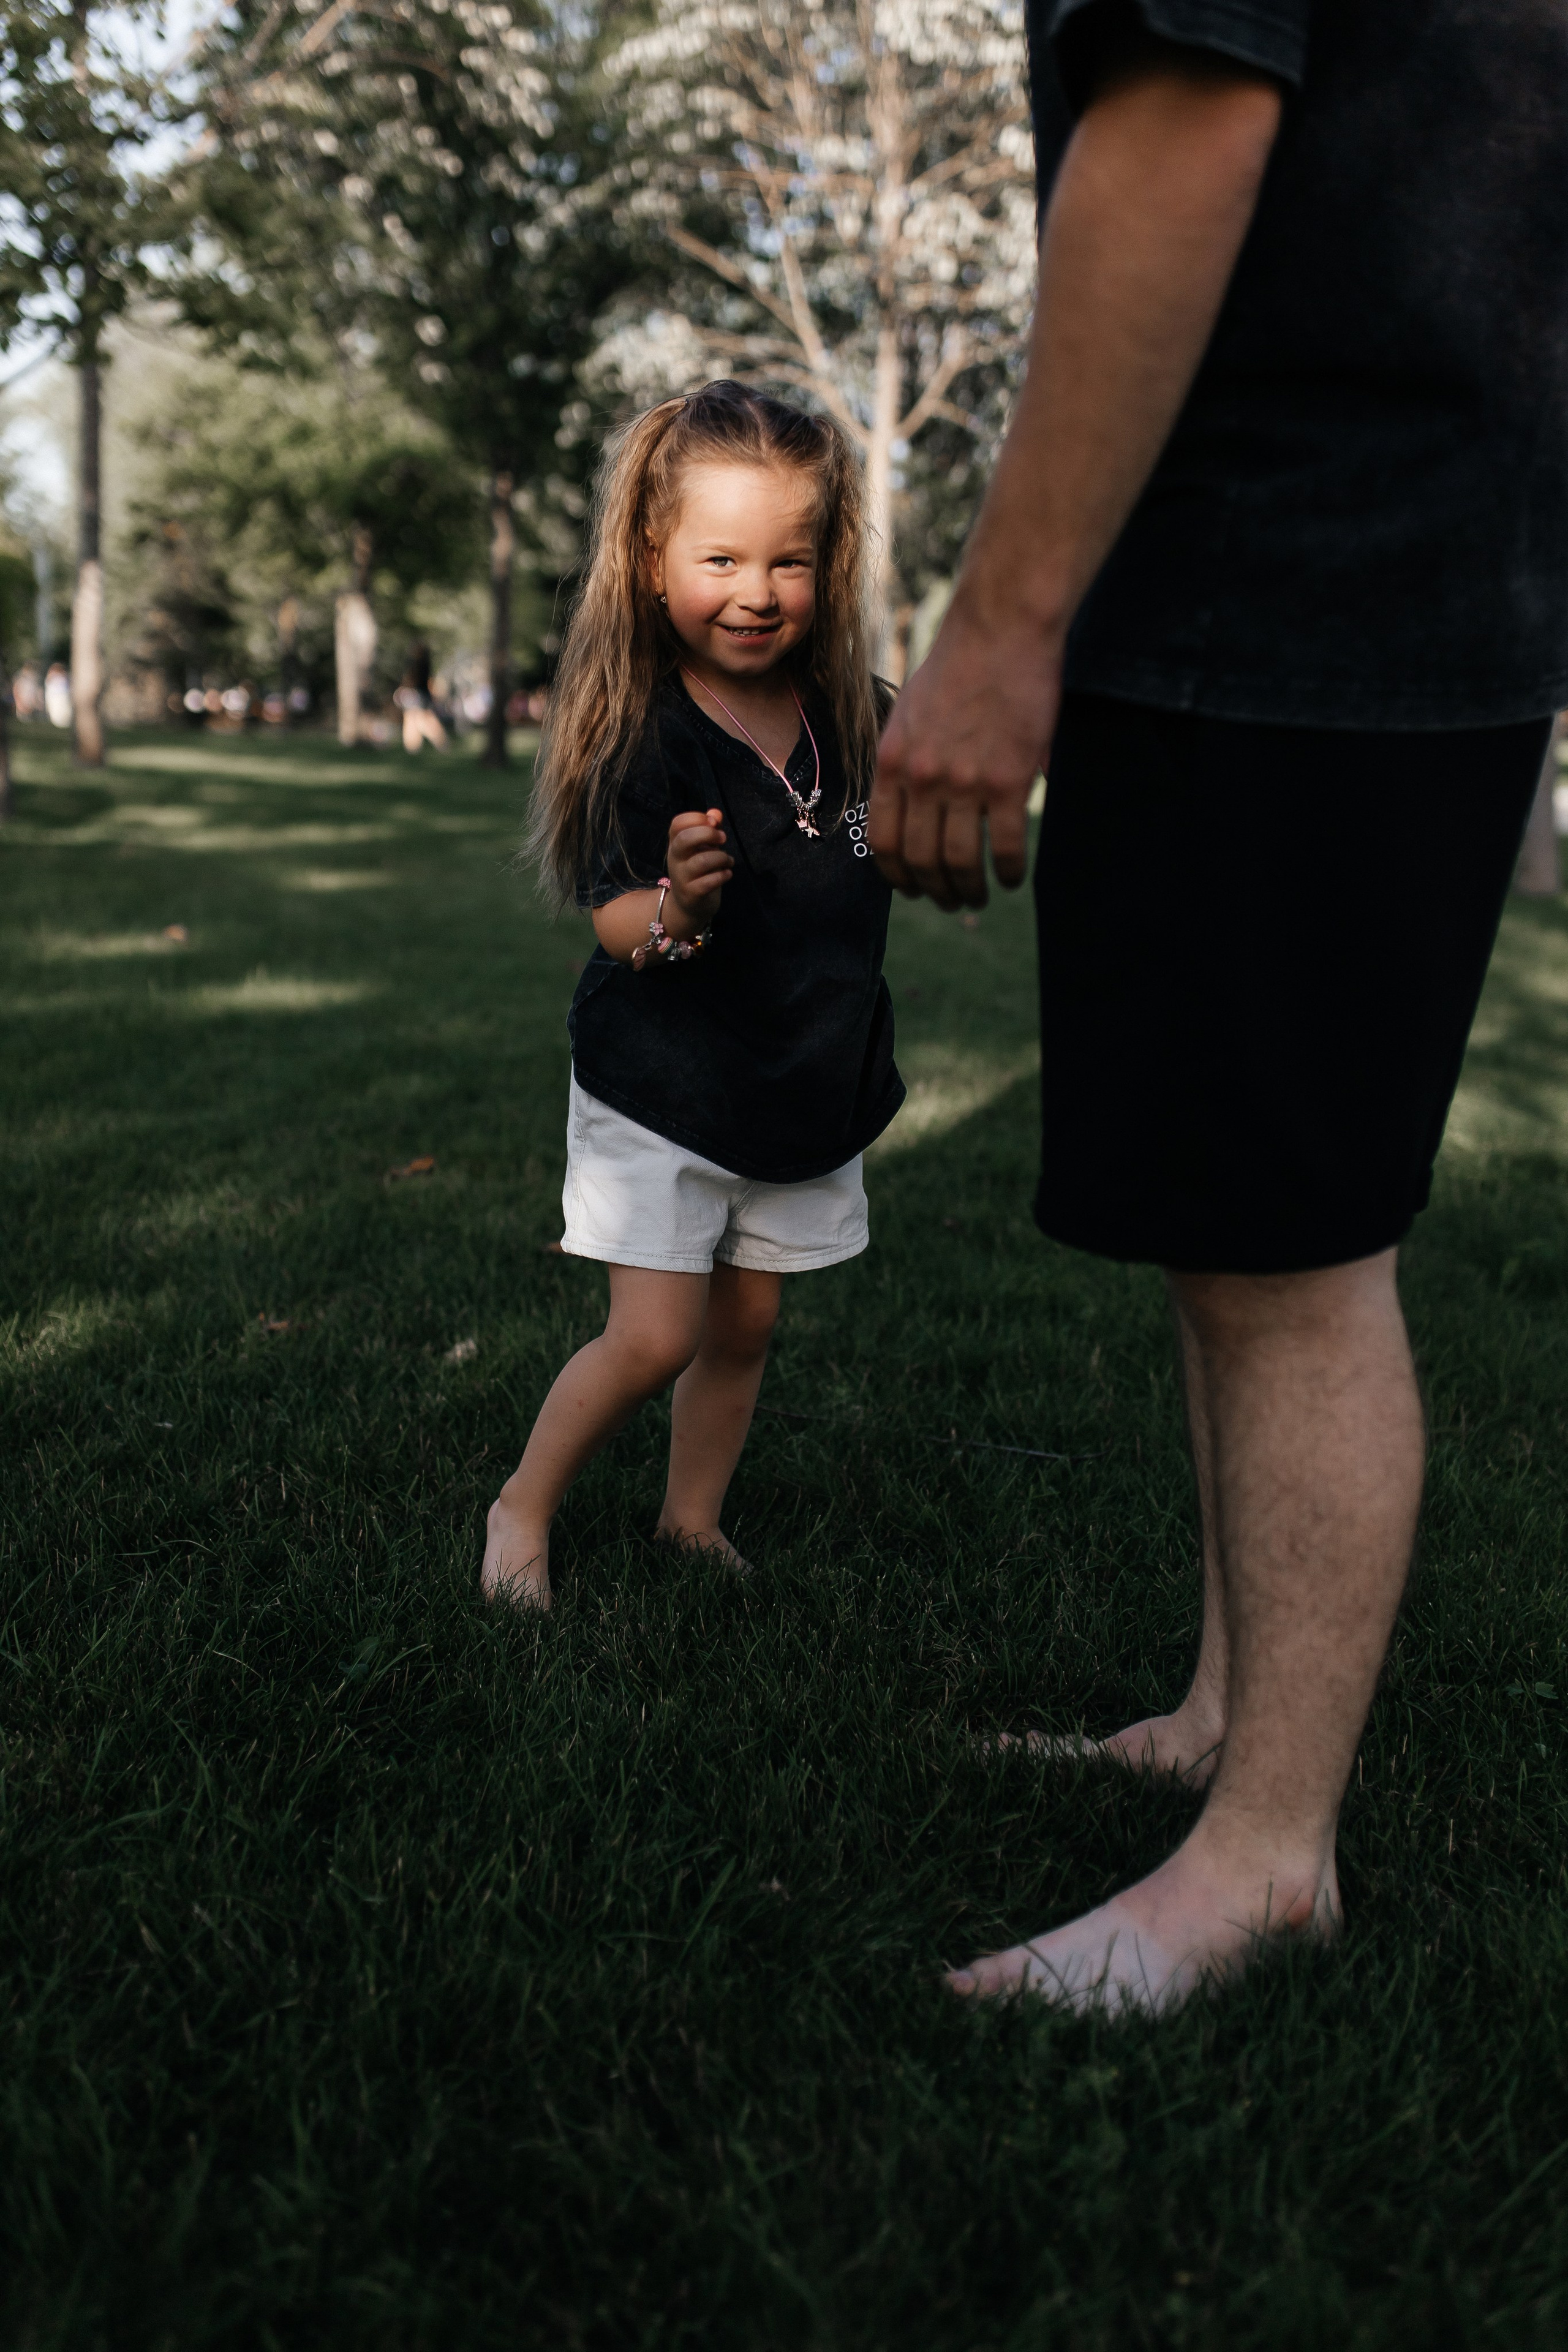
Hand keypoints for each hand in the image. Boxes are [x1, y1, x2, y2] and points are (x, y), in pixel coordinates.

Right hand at [665, 807, 731, 933]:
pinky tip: (727, 874)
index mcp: (676, 843)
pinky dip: (723, 875)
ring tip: (728, 861)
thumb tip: (715, 813)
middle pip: (685, 839)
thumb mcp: (702, 848)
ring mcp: (681, 877)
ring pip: (702, 861)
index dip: (697, 818)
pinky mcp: (691, 893)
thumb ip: (709, 829)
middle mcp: (675, 858)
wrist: (689, 906)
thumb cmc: (698, 871)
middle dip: (709, 834)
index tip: (713, 822)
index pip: (678, 823)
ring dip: (722, 858)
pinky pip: (708, 882)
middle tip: (723, 839)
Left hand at [869, 599, 1060, 909]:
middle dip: (935, 892)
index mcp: (893, 762)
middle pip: (920, 860)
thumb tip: (913, 801)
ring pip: (960, 862)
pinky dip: (1009, 871)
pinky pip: (1005, 846)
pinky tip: (1013, 876)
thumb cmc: (959, 664)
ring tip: (980, 896)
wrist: (1001, 626)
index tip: (912, 888)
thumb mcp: (909, 712)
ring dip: (970, 890)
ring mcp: (964, 782)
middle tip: (952, 901)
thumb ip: (907, 759)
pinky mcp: (1008, 780)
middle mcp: (922, 778)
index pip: (883, 840)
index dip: (897, 876)